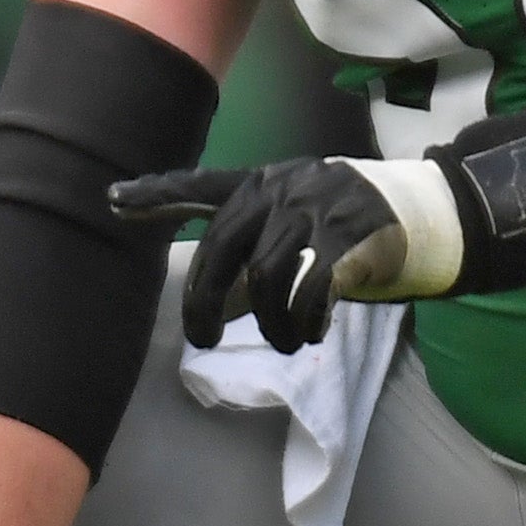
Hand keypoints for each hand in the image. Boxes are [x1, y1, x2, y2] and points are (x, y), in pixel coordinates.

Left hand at [110, 158, 413, 351]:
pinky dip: (303, 321)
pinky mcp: (345, 238)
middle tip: (206, 338)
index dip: (154, 194)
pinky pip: (309, 289)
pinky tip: (309, 333)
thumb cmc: (338, 225)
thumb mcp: (288, 224)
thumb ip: (248, 254)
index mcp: (257, 184)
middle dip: (205, 303)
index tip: (112, 200)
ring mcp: (311, 210)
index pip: (197, 187)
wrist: (413, 210)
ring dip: (270, 324)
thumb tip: (217, 302)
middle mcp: (277, 190)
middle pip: (222, 249)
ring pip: (265, 278)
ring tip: (283, 341)